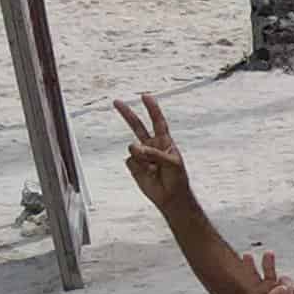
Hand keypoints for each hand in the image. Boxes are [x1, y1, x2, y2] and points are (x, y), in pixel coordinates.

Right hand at [113, 94, 192, 211]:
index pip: (158, 121)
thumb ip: (154, 153)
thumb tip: (133, 147)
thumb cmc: (177, 179)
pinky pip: (130, 161)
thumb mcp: (172, 163)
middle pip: (137, 126)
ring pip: (133, 148)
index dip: (152, 109)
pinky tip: (148, 174)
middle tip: (116, 102)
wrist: (171, 197)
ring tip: (154, 170)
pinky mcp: (134, 166)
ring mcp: (141, 155)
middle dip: (127, 114)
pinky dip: (138, 167)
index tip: (145, 96)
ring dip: (143, 158)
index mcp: (164, 142)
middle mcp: (151, 146)